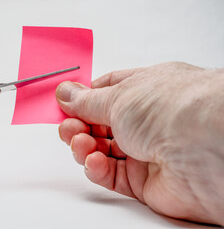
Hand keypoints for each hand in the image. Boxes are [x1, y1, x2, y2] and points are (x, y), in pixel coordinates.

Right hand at [56, 62, 223, 225]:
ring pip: (102, 151)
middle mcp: (146, 121)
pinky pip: (112, 176)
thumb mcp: (118, 97)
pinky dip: (97, 169)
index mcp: (144, 92)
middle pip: (101, 125)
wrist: (207, 148)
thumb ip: (87, 101)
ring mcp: (145, 151)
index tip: (65, 105)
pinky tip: (93, 161)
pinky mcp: (145, 181)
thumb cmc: (171, 108)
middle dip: (79, 126)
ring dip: (84, 147)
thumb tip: (65, 94)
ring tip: (80, 143)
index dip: (84, 100)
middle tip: (68, 128)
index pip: (107, 93)